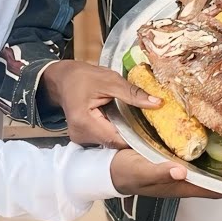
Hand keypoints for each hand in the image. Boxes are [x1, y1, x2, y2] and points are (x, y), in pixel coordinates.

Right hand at [41, 60, 161, 147]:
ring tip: (139, 123)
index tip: (155, 133)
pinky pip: (106, 138)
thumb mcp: (110, 80)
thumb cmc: (83, 77)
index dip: (137, 137)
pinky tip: (125, 123)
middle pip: (115, 143)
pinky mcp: (85, 137)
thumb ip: (133, 93)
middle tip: (152, 127)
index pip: (117, 139)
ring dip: (125, 133)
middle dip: (133, 135)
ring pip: (111, 142)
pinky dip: (117, 131)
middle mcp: (80, 135)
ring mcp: (81, 138)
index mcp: (84, 122)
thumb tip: (157, 103)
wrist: (64, 78)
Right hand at [109, 149, 221, 198]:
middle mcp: (185, 178)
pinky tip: (215, 129)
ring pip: (208, 164)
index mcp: (180, 185)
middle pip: (216, 176)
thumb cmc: (124, 172)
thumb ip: (159, 172)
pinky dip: (208, 145)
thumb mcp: (139, 171)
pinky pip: (197, 153)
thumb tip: (182, 171)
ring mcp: (181, 168)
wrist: (106, 167)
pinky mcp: (174, 157)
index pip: (214, 190)